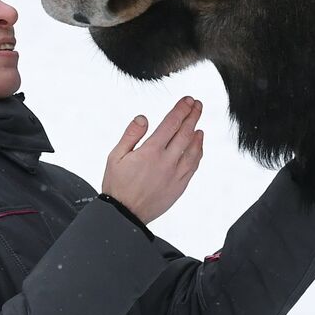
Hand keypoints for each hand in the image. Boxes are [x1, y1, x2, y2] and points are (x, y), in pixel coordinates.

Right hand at [102, 97, 203, 223]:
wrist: (125, 214)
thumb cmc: (117, 186)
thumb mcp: (115, 157)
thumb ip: (131, 135)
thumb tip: (143, 118)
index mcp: (150, 152)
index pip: (171, 124)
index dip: (181, 110)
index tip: (188, 100)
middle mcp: (166, 161)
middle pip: (185, 133)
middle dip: (192, 116)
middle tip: (197, 104)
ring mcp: (175, 174)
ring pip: (193, 149)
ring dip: (197, 133)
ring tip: (198, 121)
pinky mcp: (180, 185)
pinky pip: (193, 165)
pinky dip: (198, 151)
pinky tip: (198, 143)